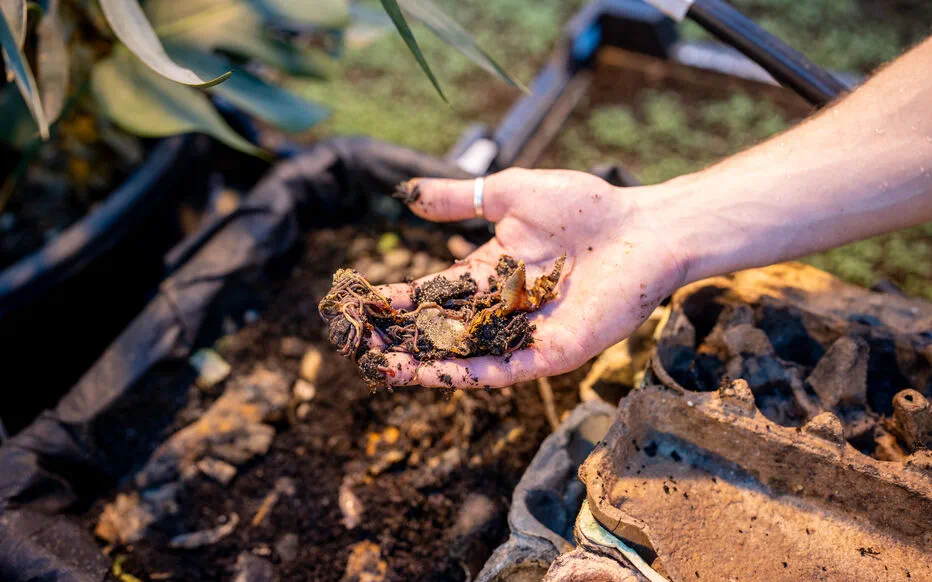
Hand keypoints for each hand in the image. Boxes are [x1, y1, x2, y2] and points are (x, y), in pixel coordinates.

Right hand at [375, 168, 689, 388]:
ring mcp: (526, 332)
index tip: (364, 304)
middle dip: (402, 338)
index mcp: (491, 271)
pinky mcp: (552, 352)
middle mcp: (502, 307)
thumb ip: (458, 198)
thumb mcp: (509, 193)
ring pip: (466, 355)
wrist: (644, 227)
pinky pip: (504, 368)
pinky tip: (434, 375)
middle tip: (362, 346)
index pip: (435, 291)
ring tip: (386, 368)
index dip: (399, 299)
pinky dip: (468, 373)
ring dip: (425, 364)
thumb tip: (407, 197)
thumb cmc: (585, 205)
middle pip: (442, 329)